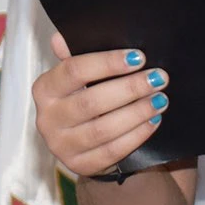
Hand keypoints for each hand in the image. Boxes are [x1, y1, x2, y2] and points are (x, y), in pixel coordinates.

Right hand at [31, 33, 169, 175]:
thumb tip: (60, 38)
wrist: (84, 142)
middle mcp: (47, 119)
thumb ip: (73, 57)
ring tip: (160, 99)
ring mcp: (61, 146)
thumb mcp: (78, 76)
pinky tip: (153, 121)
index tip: (138, 57)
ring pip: (103, 129)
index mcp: (45, 89)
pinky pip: (112, 151)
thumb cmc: (85, 96)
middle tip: (158, 78)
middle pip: (91, 101)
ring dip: (137, 112)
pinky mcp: (80, 165)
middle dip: (129, 88)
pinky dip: (136, 135)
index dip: (107, 63)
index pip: (73, 70)